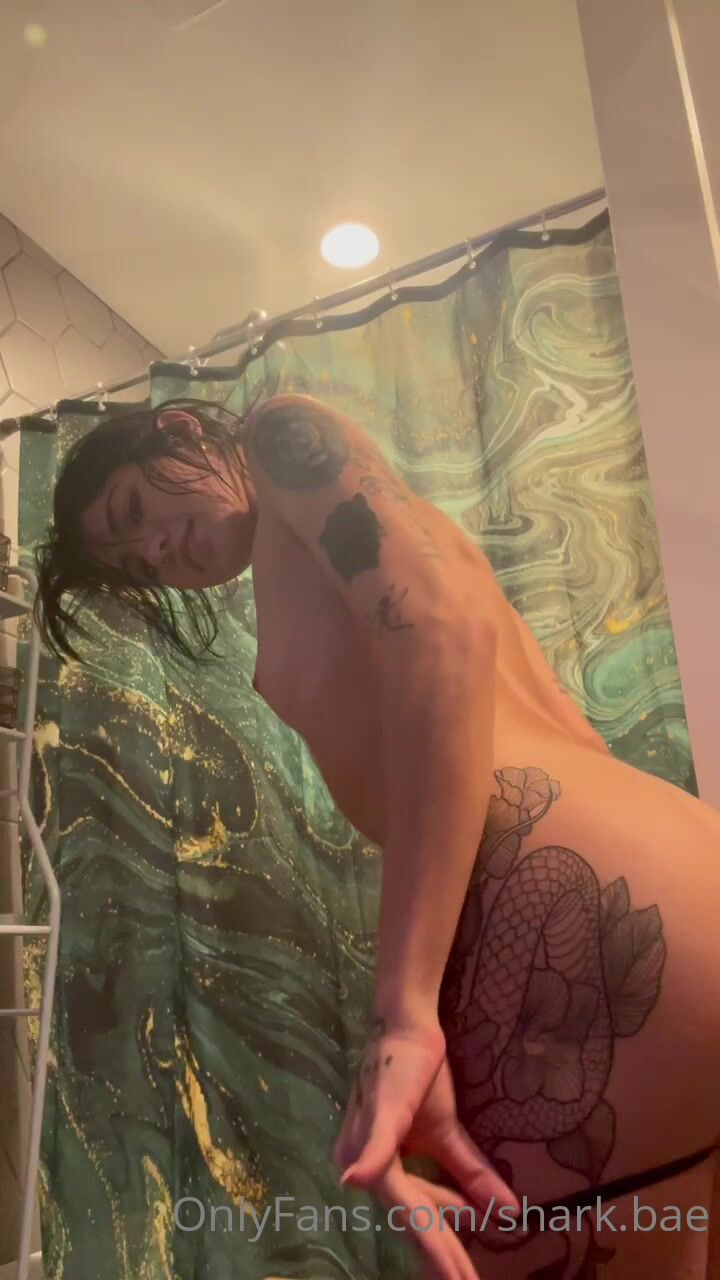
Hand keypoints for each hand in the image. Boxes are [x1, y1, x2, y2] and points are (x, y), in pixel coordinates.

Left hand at [334, 1020, 518, 1279]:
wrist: (411, 1027)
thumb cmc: (420, 1076)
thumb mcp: (449, 1133)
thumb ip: (471, 1174)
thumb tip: (507, 1214)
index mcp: (378, 1168)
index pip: (417, 1218)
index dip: (443, 1253)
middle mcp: (362, 1161)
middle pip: (413, 1217)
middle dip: (442, 1255)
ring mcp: (367, 1140)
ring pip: (408, 1200)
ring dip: (434, 1236)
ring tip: (458, 1273)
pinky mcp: (379, 1116)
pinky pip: (378, 1147)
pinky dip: (373, 1162)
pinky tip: (358, 1178)